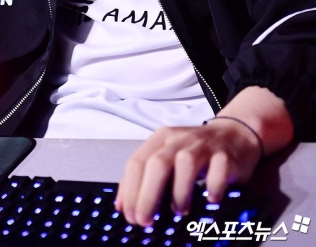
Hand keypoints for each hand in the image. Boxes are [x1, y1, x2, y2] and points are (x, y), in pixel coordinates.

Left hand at [115, 119, 259, 225]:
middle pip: (157, 164)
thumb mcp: (166, 157)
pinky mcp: (225, 155)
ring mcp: (203, 145)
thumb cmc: (195, 152)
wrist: (234, 135)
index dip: (130, 191)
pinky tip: (210, 200)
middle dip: (147, 195)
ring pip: (185, 163)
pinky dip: (213, 187)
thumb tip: (123, 206)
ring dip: (179, 192)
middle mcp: (178, 139)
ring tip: (179, 211)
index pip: (137, 162)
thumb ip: (144, 178)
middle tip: (145, 221)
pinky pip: (218, 170)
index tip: (130, 216)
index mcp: (160, 139)